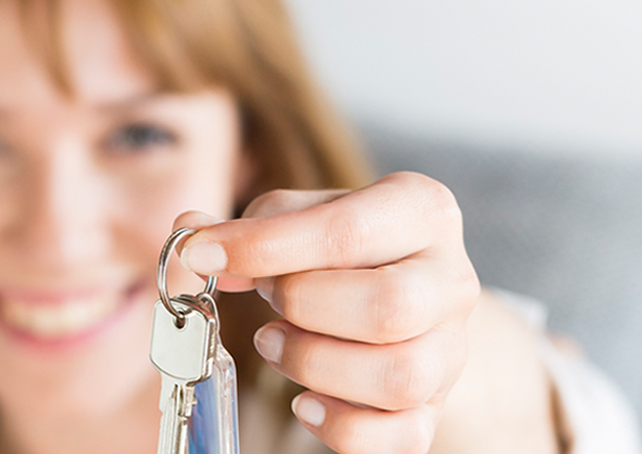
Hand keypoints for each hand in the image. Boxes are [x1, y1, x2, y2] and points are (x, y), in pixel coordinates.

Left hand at [174, 172, 479, 453]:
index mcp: (421, 211)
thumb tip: (190, 236)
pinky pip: (400, 436)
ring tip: (275, 342)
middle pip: (388, 307)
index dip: (263, 247)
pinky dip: (340, 427)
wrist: (407, 301)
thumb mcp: (299, 217)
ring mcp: (450, 350)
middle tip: (267, 302)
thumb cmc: (344, 253)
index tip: (203, 255)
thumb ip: (246, 225)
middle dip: (302, 307)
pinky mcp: (435, 408)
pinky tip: (305, 402)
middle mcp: (450, 280)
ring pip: (399, 377)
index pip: (345, 231)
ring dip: (315, 364)